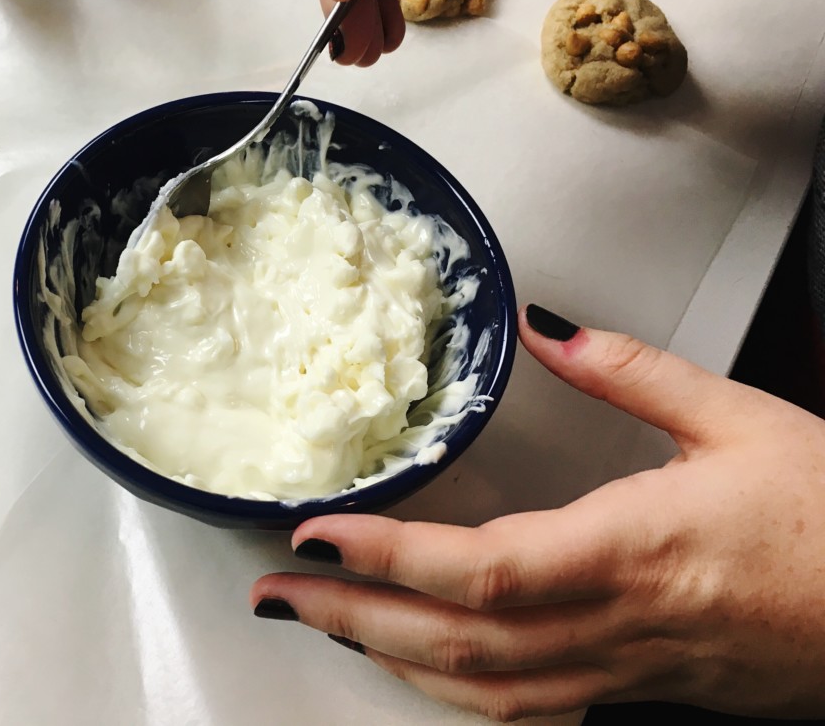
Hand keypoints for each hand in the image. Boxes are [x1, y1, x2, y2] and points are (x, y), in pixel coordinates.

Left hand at [250, 304, 824, 720]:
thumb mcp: (740, 418)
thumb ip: (631, 369)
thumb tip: (550, 328)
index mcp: (632, 547)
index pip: (476, 567)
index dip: (383, 554)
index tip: (313, 531)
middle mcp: (616, 623)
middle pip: (456, 640)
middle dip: (351, 617)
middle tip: (275, 593)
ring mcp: (628, 672)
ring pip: (484, 689)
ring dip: (391, 660)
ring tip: (325, 622)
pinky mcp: (644, 690)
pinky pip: (532, 710)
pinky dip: (458, 692)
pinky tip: (420, 669)